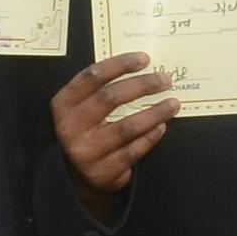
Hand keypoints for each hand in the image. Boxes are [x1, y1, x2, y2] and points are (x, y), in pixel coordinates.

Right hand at [49, 52, 178, 210]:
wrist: (78, 176)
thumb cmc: (86, 131)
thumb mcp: (82, 109)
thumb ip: (100, 90)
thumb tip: (139, 67)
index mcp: (64, 105)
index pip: (91, 77)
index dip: (119, 65)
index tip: (144, 59)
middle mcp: (70, 127)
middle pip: (110, 98)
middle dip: (142, 85)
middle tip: (165, 79)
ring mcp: (87, 151)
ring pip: (127, 127)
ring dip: (155, 113)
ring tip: (173, 103)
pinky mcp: (104, 170)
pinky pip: (134, 150)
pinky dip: (151, 136)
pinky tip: (162, 126)